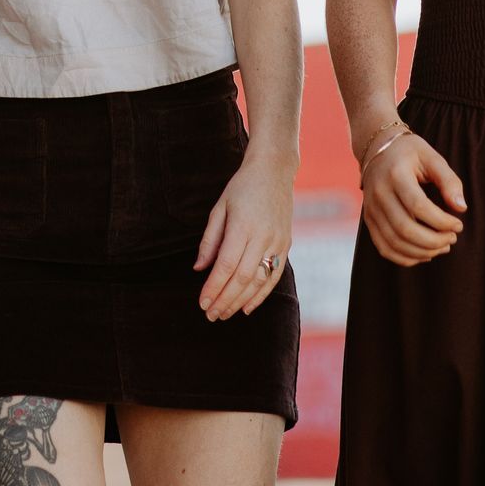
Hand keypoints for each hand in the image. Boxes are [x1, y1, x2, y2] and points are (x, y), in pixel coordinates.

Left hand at [195, 151, 294, 320]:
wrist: (274, 170)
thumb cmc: (242, 188)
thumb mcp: (219, 208)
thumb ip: (210, 240)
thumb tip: (198, 268)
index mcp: (243, 226)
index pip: (226, 266)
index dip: (213, 287)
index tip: (202, 302)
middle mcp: (263, 237)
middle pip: (242, 278)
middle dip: (224, 300)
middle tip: (210, 315)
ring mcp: (277, 242)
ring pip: (259, 281)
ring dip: (240, 301)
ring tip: (224, 314)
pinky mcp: (285, 245)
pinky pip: (274, 276)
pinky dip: (261, 295)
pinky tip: (247, 307)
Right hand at [361, 129, 465, 267]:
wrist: (377, 147)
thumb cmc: (410, 152)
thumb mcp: (432, 158)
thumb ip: (449, 181)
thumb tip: (461, 208)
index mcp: (396, 175)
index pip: (418, 207)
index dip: (441, 221)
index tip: (458, 224)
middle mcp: (379, 193)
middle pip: (405, 229)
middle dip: (434, 241)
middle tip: (452, 238)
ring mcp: (371, 209)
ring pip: (394, 243)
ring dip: (422, 251)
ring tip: (443, 246)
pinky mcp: (369, 220)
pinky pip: (384, 248)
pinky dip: (406, 258)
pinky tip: (425, 253)